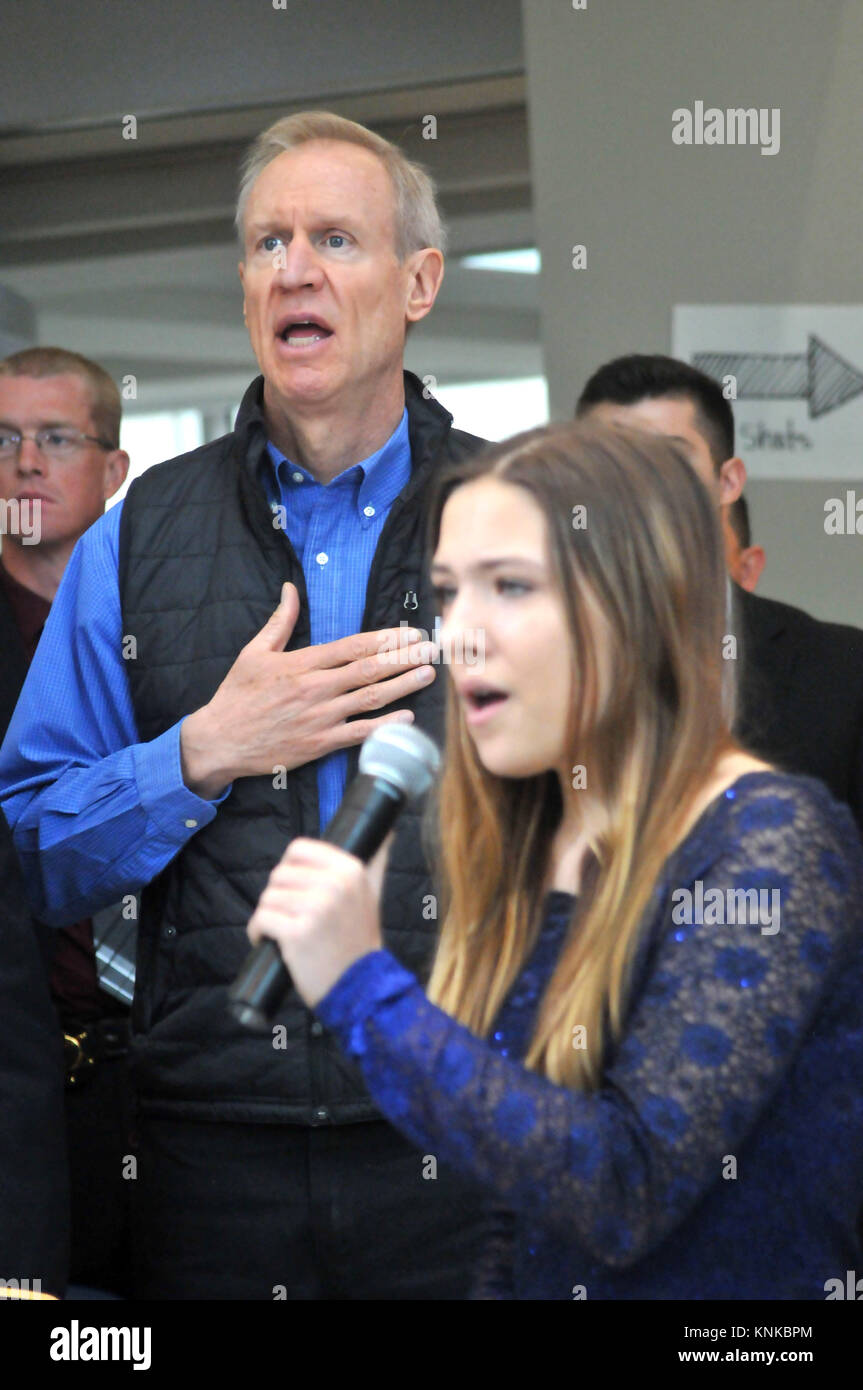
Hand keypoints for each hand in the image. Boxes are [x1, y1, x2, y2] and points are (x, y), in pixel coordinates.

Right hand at [180, 582, 437, 797]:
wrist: (219, 741)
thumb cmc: (237, 696)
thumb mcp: (254, 652)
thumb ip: (280, 621)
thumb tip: (290, 589)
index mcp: (301, 664)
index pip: (353, 646)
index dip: (386, 638)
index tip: (409, 632)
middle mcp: (315, 689)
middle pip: (369, 669)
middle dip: (404, 657)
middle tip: (431, 648)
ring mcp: (319, 718)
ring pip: (370, 699)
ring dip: (403, 686)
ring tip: (427, 674)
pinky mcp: (319, 744)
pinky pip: (360, 733)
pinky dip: (385, 725)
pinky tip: (408, 716)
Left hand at [247, 834, 391, 1007]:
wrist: (361, 987)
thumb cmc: (359, 940)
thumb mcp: (373, 895)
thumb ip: (376, 861)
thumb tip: (388, 829)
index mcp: (350, 869)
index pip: (299, 848)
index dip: (289, 868)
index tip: (294, 887)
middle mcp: (334, 884)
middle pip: (279, 875)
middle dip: (277, 896)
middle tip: (290, 916)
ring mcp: (315, 909)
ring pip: (267, 897)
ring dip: (267, 916)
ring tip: (281, 931)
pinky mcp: (296, 933)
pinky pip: (261, 919)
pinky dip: (258, 932)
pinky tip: (269, 941)